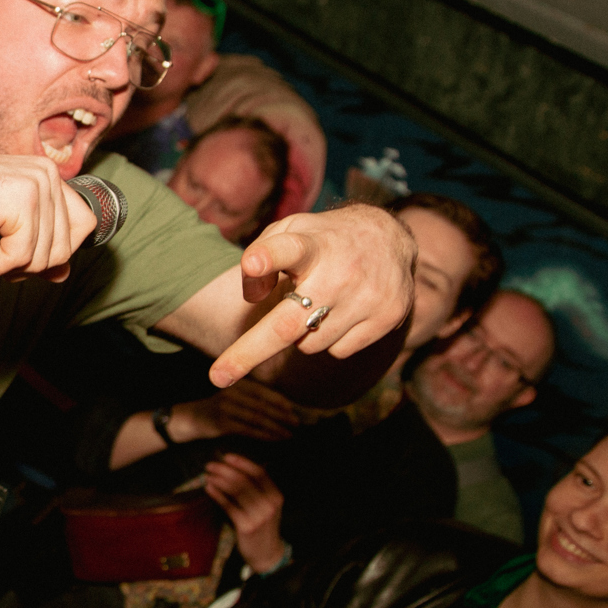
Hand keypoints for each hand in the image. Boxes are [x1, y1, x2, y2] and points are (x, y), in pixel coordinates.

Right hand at [0, 151, 97, 281]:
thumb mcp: (3, 227)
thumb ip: (37, 244)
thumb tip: (61, 274)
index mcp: (47, 176)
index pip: (82, 226)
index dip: (53, 253)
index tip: (20, 255)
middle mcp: (47, 176)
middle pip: (65, 249)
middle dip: (26, 264)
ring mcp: (37, 186)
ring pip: (43, 257)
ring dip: (5, 265)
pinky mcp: (22, 202)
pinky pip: (21, 257)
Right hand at [175, 380, 298, 442]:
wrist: (189, 419)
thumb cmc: (217, 410)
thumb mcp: (233, 398)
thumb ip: (252, 399)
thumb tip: (281, 408)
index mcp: (236, 384)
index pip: (264, 391)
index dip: (280, 401)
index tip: (294, 411)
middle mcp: (231, 393)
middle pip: (262, 405)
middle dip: (282, 416)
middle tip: (297, 424)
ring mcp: (225, 407)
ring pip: (257, 418)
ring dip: (276, 428)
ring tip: (289, 434)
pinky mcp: (222, 423)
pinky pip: (249, 430)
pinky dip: (264, 435)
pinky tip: (275, 439)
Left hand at [203, 452, 285, 572]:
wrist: (267, 553)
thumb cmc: (263, 526)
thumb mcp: (268, 506)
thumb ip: (258, 489)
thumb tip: (236, 467)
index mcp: (276, 496)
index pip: (259, 473)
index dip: (242, 463)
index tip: (226, 456)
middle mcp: (269, 505)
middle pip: (244, 480)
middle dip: (225, 470)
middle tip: (211, 465)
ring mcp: (258, 516)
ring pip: (236, 491)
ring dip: (219, 480)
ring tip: (208, 475)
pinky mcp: (246, 526)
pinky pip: (228, 506)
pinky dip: (217, 494)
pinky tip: (209, 488)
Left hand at [210, 203, 416, 387]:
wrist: (389, 237)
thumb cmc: (322, 240)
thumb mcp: (290, 231)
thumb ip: (263, 255)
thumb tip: (253, 299)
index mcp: (311, 245)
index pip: (287, 248)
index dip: (267, 257)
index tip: (253, 265)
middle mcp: (341, 272)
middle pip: (288, 323)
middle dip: (249, 352)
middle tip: (218, 376)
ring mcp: (367, 297)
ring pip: (311, 344)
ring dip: (302, 333)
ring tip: (318, 303)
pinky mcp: (388, 317)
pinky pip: (339, 351)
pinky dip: (332, 339)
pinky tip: (343, 312)